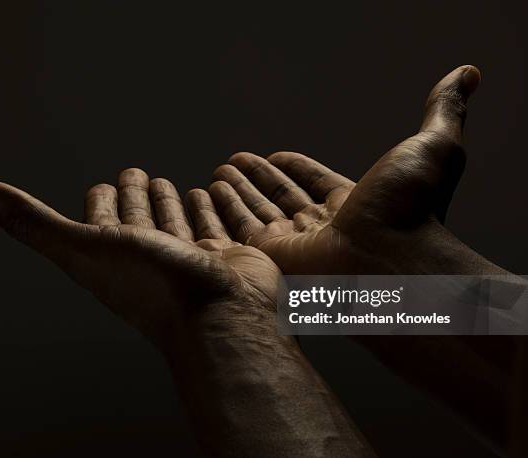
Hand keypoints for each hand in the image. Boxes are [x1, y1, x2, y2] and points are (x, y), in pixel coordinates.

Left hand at [0, 173, 372, 456]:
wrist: (220, 315)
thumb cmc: (153, 285)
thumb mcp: (81, 246)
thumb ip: (31, 220)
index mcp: (113, 253)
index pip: (102, 218)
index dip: (101, 199)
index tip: (102, 185)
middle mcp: (148, 255)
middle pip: (139, 217)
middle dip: (136, 194)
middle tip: (136, 173)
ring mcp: (186, 256)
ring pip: (173, 221)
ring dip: (168, 202)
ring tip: (167, 184)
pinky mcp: (220, 255)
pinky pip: (210, 225)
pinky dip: (205, 209)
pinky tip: (205, 194)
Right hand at [208, 65, 503, 275]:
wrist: (391, 260)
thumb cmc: (412, 209)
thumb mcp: (434, 146)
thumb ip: (443, 109)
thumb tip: (466, 74)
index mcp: (355, 204)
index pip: (315, 183)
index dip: (294, 168)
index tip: (275, 155)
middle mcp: (323, 227)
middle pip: (282, 198)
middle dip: (258, 178)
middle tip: (234, 161)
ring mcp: (296, 244)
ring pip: (258, 213)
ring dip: (237, 191)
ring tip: (219, 171)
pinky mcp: (271, 256)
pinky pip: (240, 228)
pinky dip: (224, 209)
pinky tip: (211, 189)